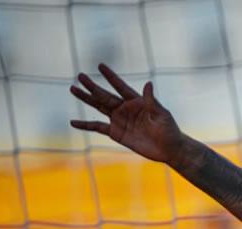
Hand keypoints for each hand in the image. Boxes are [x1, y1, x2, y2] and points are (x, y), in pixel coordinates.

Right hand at [70, 64, 184, 164]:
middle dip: (92, 86)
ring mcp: (119, 120)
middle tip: (79, 76)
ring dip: (86, 99)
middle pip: (105, 95)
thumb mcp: (161, 114)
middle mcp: (125, 108)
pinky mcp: (116, 133)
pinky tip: (73, 122)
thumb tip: (148, 83)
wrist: (169, 149)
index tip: (100, 65)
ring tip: (72, 89)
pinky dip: (85, 125)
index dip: (111, 76)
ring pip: (99, 107)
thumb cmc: (169, 130)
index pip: (120, 86)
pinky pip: (97, 127)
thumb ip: (151, 101)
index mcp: (136, 101)